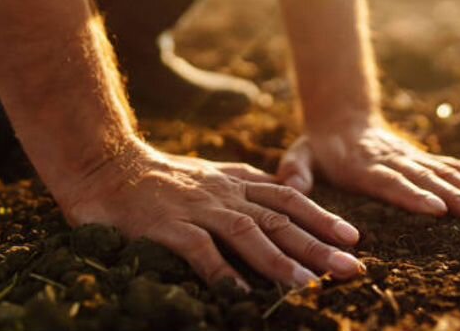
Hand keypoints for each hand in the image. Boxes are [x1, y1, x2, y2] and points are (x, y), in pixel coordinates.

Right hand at [58, 137, 363, 288]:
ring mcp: (196, 208)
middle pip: (279, 218)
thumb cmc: (159, 176)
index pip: (288, 197)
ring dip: (279, 260)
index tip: (352, 236)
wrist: (107, 164)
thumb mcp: (210, 175)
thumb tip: (282, 196)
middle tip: (351, 267)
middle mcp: (222, 193)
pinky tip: (241, 296)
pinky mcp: (167, 225)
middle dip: (318, 244)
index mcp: (234, 181)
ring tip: (308, 285)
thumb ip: (244, 185)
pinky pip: (199, 251)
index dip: (322, 217)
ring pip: (246, 232)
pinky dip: (222, 272)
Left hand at [277, 121, 459, 218]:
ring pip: (446, 172)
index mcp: (362, 165)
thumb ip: (296, 170)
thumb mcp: (299, 155)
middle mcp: (392, 160)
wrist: (341, 119)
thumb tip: (289, 185)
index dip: (412, 195)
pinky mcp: (423, 159)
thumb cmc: (319, 147)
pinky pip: (454, 169)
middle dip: (455, 195)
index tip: (436, 209)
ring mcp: (411, 158)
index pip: (389, 181)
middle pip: (425, 178)